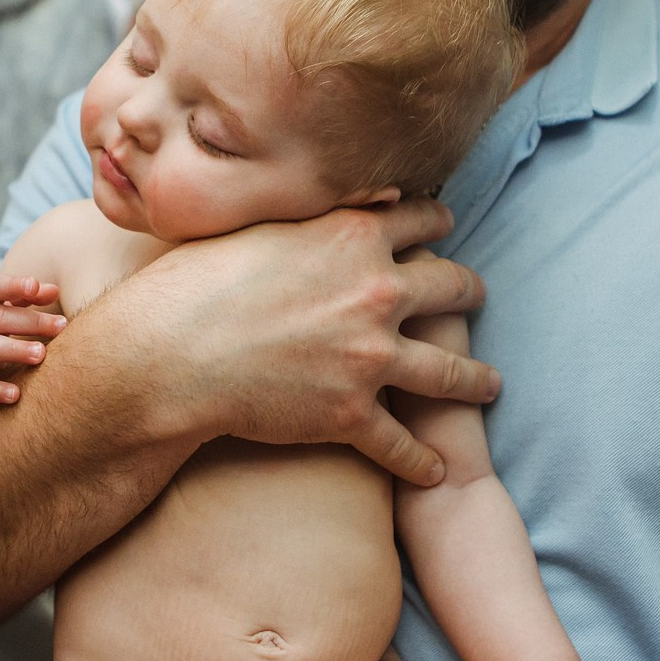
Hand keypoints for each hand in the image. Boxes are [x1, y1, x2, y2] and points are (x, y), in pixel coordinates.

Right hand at [105, 199, 499, 486]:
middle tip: (477, 297)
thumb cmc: (194, 283)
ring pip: (448, 372)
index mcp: (353, 236)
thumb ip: (302, 214)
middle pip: (452, 287)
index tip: (445, 228)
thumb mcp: (253, 224)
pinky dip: (422, 461)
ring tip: (490, 386)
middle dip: (470, 292)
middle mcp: (376, 292)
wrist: (169, 354)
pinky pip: (401, 443)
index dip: (437, 222)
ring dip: (475, 380)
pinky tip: (435, 470)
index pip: (421, 219)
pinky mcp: (351, 413)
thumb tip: (318, 191)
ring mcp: (370, 356)